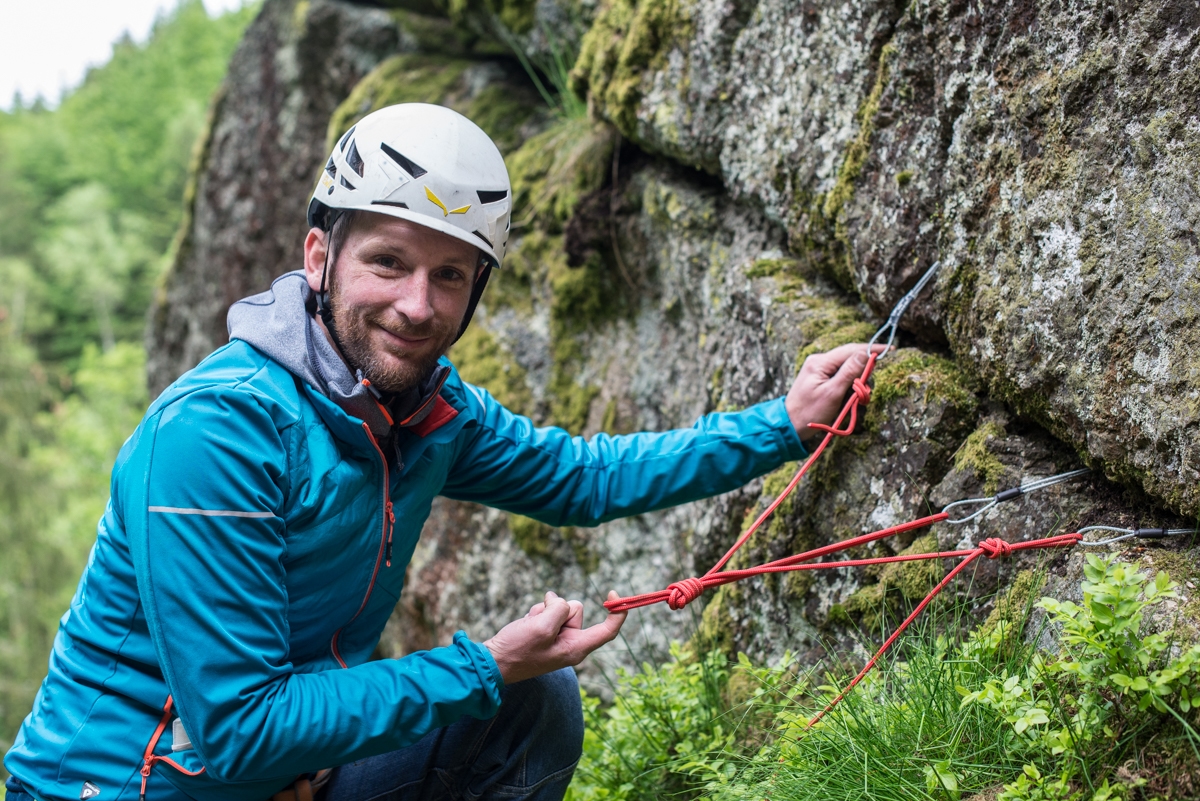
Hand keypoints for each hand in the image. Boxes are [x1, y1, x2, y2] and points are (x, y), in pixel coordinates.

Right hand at [483, 590, 626, 683]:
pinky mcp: (545, 633)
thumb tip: (559, 602)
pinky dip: (537, 613)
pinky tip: (526, 625)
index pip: (607, 631)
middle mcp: (570, 644)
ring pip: (560, 608)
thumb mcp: (542, 627)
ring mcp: (557, 638)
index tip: (613, 592)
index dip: (616, 612)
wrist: (492, 662)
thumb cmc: (517, 650)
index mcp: (576, 648)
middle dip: (558, 609)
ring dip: (544, 610)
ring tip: (529, 626)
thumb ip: (559, 610)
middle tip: (540, 623)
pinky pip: (548, 611)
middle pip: (576, 610)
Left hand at [786, 343, 888, 442]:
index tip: (889, 349)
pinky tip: (850, 395)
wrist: (790, 425)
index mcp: (820, 362)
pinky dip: (849, 384)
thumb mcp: (833, 393)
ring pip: (847, 367)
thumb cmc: (810, 412)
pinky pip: (840, 375)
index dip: (871, 349)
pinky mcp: (820, 377)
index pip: (851, 350)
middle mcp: (819, 361)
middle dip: (864, 369)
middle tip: (870, 384)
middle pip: (850, 356)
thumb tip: (865, 353)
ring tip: (859, 395)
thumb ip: (849, 372)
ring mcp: (819, 369)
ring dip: (857, 379)